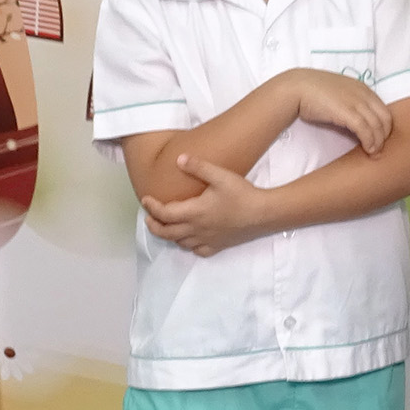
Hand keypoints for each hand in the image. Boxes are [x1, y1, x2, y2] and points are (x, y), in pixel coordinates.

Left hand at [143, 155, 273, 255]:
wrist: (264, 214)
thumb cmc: (242, 194)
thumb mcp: (220, 175)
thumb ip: (198, 167)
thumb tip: (178, 159)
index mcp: (194, 212)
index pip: (164, 213)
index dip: (152, 207)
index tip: (146, 199)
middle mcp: (197, 229)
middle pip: (167, 233)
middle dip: (154, 225)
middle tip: (149, 217)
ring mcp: (207, 239)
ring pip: (180, 243)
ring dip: (170, 235)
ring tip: (167, 225)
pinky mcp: (218, 245)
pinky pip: (198, 250)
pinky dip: (189, 245)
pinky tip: (191, 239)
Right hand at [293, 69, 394, 154]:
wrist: (297, 87)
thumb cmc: (314, 92)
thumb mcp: (339, 94)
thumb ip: (350, 103)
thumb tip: (355, 121)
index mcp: (363, 89)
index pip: (384, 110)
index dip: (385, 127)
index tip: (379, 139)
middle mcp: (363, 94)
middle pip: (385, 119)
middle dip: (385, 136)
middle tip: (379, 150)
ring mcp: (356, 102)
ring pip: (377, 126)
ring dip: (378, 143)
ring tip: (374, 154)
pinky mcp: (347, 112)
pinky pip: (366, 130)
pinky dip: (370, 142)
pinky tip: (367, 150)